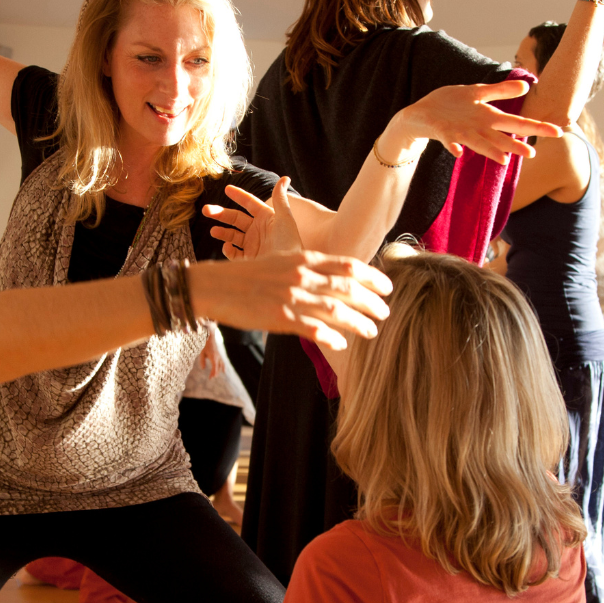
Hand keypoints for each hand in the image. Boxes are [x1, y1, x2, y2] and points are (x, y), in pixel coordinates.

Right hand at [188, 251, 393, 351]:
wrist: (215, 285)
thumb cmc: (249, 274)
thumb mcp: (281, 260)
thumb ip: (308, 266)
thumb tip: (334, 276)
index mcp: (303, 259)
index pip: (348, 265)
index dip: (372, 276)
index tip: (388, 287)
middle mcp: (301, 276)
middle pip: (348, 288)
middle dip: (372, 301)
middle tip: (386, 312)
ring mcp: (291, 297)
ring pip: (337, 310)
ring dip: (359, 322)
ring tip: (372, 331)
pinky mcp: (280, 317)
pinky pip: (314, 329)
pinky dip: (331, 337)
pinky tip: (342, 344)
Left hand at [197, 327, 221, 378]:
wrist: (210, 338)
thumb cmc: (205, 345)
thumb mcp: (202, 353)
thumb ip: (202, 361)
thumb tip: (203, 369)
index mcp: (213, 357)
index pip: (214, 367)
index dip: (213, 373)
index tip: (210, 378)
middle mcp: (217, 357)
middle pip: (218, 367)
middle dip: (215, 373)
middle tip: (211, 378)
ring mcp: (219, 356)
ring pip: (221, 365)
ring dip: (218, 371)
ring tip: (215, 376)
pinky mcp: (219, 355)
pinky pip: (222, 362)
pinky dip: (223, 367)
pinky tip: (223, 371)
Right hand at [204, 177, 303, 260]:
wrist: (290, 268)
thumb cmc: (290, 242)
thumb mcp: (285, 219)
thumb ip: (280, 199)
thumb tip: (284, 178)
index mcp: (266, 217)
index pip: (249, 204)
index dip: (239, 196)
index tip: (227, 188)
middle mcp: (257, 230)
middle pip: (235, 218)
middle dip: (221, 214)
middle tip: (206, 210)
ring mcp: (252, 244)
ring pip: (232, 235)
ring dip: (222, 232)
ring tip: (213, 231)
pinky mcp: (249, 259)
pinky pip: (234, 253)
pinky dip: (228, 249)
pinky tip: (227, 246)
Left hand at [395, 80, 561, 163]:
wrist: (419, 115)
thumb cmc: (449, 104)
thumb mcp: (476, 92)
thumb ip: (500, 90)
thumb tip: (526, 85)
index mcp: (487, 117)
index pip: (516, 123)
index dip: (536, 127)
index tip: (559, 131)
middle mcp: (477, 128)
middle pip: (500, 136)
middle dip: (516, 144)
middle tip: (533, 153)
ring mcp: (460, 131)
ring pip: (479, 142)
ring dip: (489, 150)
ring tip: (503, 159)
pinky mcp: (442, 131)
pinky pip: (448, 139)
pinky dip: (452, 145)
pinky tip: (457, 151)